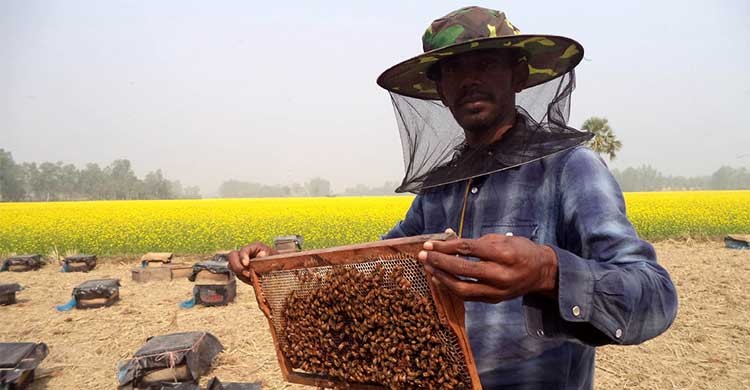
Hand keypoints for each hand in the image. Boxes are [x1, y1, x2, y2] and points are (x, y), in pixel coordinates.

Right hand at [227, 242, 277, 284]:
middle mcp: (245, 253)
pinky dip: (243, 278)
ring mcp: (241, 262)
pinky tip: (252, 280)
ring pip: (232, 266)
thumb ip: (267, 255)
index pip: (243, 250)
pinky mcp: (241, 270)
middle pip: (232, 256)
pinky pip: (237, 274)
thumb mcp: (274, 256)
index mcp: (254, 247)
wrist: (276, 266)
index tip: (246, 264)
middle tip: (246, 273)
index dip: (243, 256)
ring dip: (240, 273)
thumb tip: (261, 254)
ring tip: (251, 278)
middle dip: (236, 266)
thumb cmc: (275, 259)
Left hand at [417, 234, 557, 302]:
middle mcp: (500, 274)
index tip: (429, 244)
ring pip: (462, 288)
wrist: (542, 272)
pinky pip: (468, 297)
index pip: (468, 249)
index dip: (445, 246)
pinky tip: (440, 279)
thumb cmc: (520, 250)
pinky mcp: (494, 300)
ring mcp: (497, 290)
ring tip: (428, 267)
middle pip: (462, 269)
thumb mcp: (502, 238)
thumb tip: (448, 241)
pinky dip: (451, 288)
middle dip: (439, 262)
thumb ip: (476, 242)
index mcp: (503, 254)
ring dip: (442, 278)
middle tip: (423, 256)